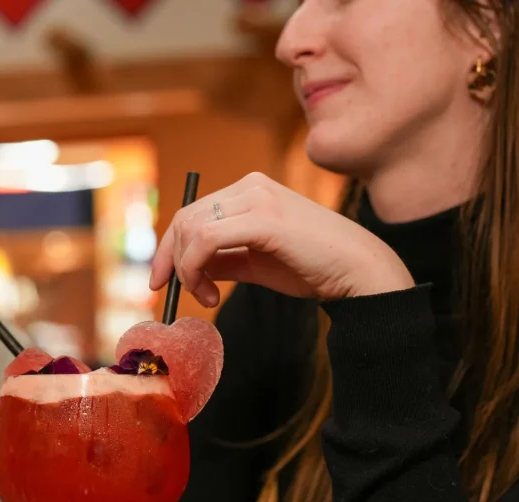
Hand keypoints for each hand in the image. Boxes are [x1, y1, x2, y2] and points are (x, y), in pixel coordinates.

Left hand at [151, 172, 414, 306]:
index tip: (162, 281)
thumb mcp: (256, 262)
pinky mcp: (263, 219)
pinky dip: (196, 269)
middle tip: (174, 292)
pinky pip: (206, 240)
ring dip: (186, 269)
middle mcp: (250, 186)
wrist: (357, 271)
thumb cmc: (312, 267)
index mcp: (249, 190)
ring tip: (206, 297)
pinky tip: (212, 294)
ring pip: (191, 228)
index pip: (192, 212)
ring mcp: (257, 198)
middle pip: (185, 217)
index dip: (168, 248)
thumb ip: (222, 259)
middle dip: (169, 259)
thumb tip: (187, 268)